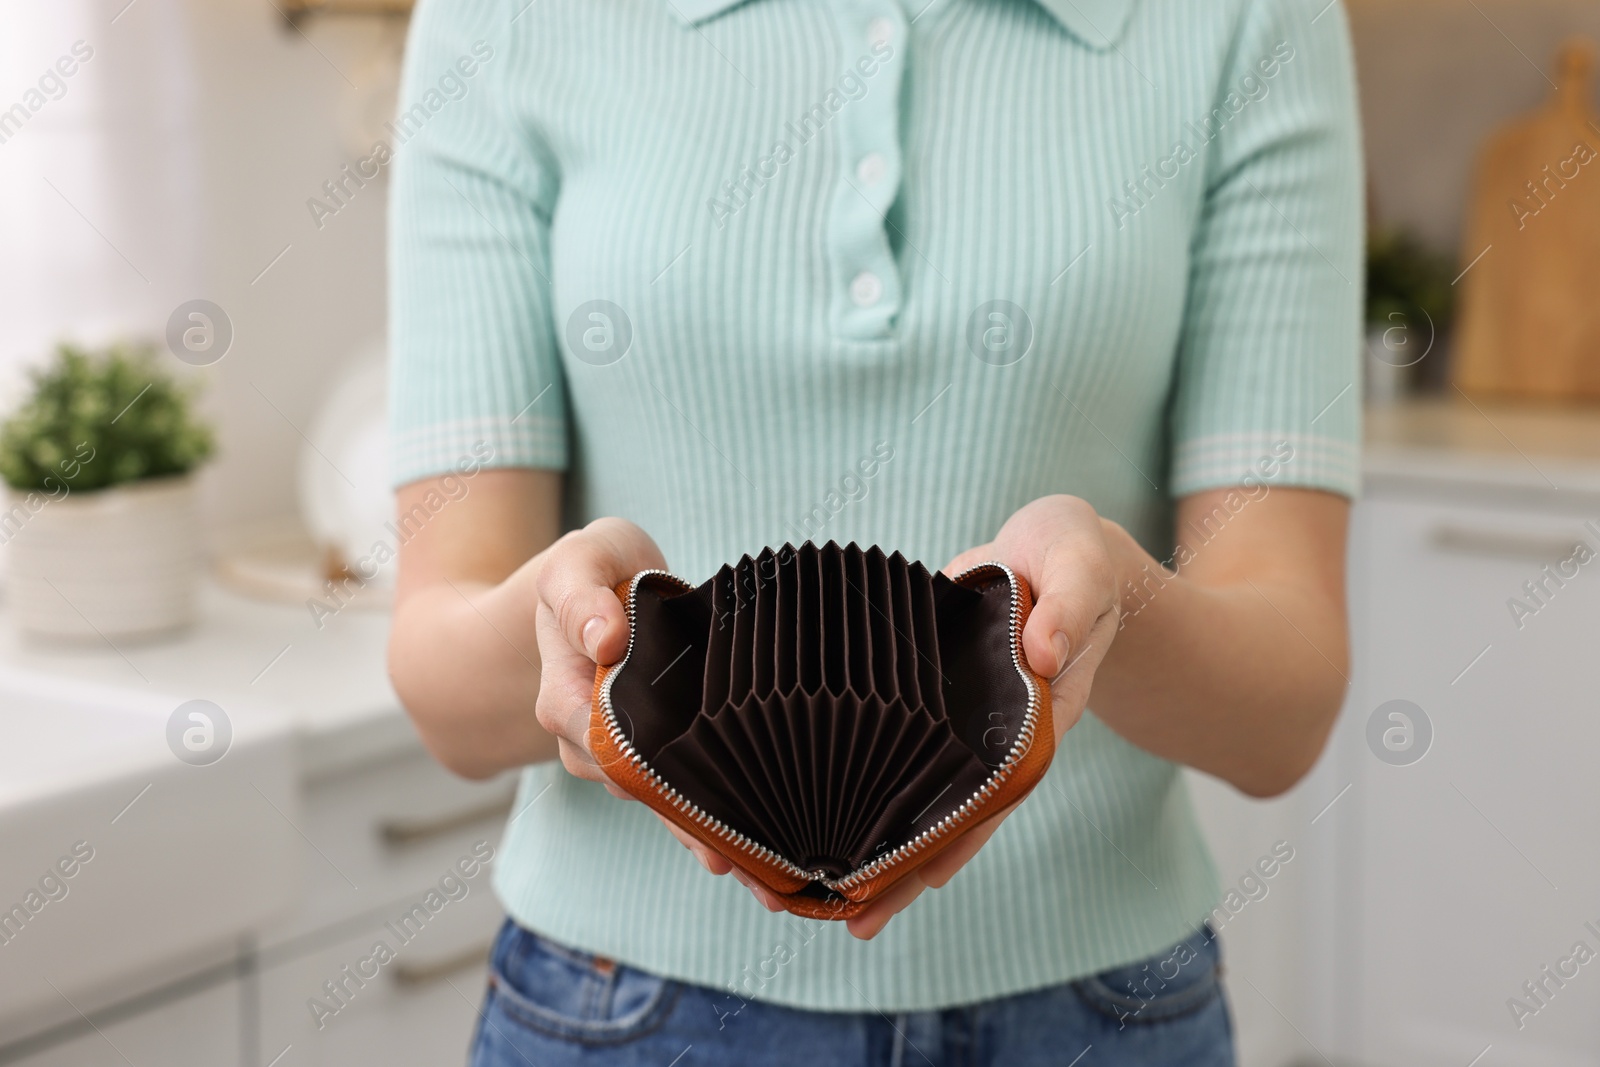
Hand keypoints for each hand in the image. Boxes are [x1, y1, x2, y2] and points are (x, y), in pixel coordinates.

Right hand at [531, 517, 740, 880]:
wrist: (597, 585)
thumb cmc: (590, 570)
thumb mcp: (577, 564)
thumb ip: (580, 598)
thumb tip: (605, 639)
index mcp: (564, 695)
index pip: (597, 740)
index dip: (641, 771)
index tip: (684, 795)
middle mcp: (588, 738)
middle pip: (637, 788)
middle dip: (686, 825)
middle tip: (741, 862)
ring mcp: (623, 752)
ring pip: (661, 804)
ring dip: (708, 840)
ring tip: (763, 878)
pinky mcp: (654, 755)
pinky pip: (679, 796)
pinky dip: (713, 827)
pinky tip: (756, 860)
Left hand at [845, 495, 1122, 938]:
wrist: (1061, 551)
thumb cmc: (1074, 555)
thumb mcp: (1081, 565)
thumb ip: (1070, 605)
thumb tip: (1042, 655)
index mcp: (1040, 709)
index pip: (998, 786)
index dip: (963, 832)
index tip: (922, 878)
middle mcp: (1002, 732)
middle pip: (958, 813)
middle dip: (910, 865)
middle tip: (857, 920)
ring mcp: (968, 723)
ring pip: (928, 797)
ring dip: (886, 843)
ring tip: (832, 901)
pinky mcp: (937, 704)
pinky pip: (907, 759)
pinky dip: (876, 792)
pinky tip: (834, 825)